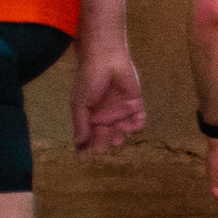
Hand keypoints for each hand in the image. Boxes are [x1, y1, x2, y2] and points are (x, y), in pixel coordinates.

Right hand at [71, 39, 146, 153]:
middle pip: (106, 136)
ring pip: (123, 130)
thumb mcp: (80, 103)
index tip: (84, 160)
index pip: (88, 136)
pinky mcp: (135, 103)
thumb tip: (78, 145)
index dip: (86, 148)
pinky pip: (139, 119)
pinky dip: (138, 125)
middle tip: (105, 144)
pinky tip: (133, 125)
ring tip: (118, 136)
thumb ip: (81, 124)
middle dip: (105, 142)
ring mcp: (121, 110)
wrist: (106, 58)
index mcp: (89, 116)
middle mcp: (105, 116)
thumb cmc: (89, 79)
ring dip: (121, 136)